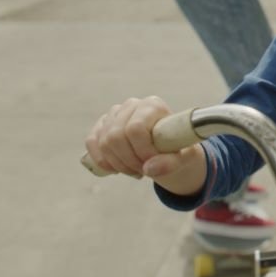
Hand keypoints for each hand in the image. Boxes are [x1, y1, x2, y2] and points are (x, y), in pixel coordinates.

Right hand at [85, 96, 205, 194]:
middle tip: (142, 171)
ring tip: (135, 170)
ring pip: (103, 141)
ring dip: (117, 163)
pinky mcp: (102, 124)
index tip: (151, 164)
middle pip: (116, 136)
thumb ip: (170, 163)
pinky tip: (116, 168)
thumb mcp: (183, 158)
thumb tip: (148, 169)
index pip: (136, 128)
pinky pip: (91, 141)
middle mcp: (132, 105)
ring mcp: (115, 113)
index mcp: (153, 105)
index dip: (141, 151)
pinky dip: (101, 160)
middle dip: (128, 160)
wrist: (168, 150)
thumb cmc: (177, 150)